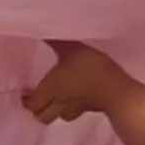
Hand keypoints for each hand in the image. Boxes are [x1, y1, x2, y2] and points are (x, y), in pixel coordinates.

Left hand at [23, 41, 139, 124]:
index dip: (27, 101)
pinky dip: (73, 107)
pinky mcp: (93, 110)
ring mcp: (77, 110)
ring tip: (57, 98)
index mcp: (51, 90)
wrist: (119, 92)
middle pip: (43, 117)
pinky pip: (77, 112)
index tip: (25, 93)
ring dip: (56, 110)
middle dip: (39, 110)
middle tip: (38, 98)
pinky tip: (77, 97)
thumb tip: (38, 28)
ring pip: (61, 116)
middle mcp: (61, 103)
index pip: (32, 105)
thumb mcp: (71, 49)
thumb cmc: (90, 69)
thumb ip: (55, 40)